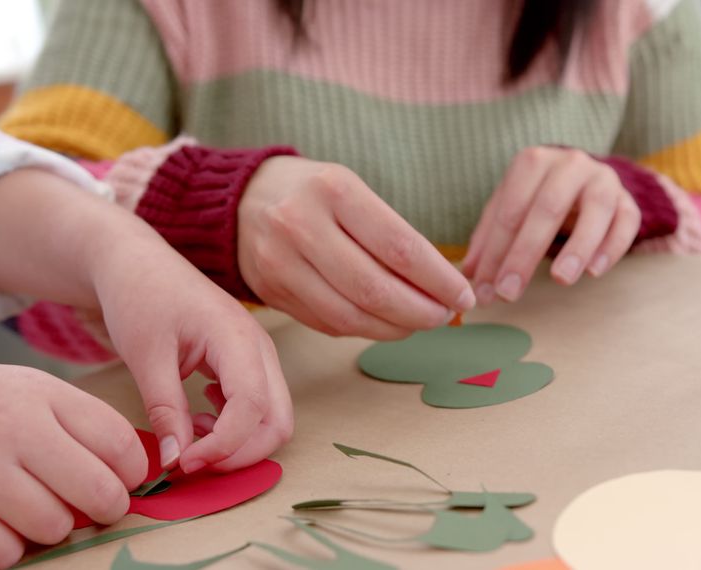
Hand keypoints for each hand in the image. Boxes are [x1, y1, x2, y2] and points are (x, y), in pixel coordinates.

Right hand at [0, 358, 146, 568]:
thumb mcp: (25, 390)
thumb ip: (78, 423)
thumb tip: (132, 473)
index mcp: (42, 394)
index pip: (120, 443)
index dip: (131, 474)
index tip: (120, 481)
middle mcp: (14, 428)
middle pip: (100, 491)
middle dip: (105, 509)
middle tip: (88, 507)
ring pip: (56, 528)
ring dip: (51, 529)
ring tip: (29, 508)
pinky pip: (5, 554)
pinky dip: (7, 549)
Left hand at [93, 241, 293, 474]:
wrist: (138, 264)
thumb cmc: (139, 297)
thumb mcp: (144, 355)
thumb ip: (165, 410)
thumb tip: (176, 463)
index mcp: (236, 337)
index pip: (252, 407)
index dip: (223, 446)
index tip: (183, 463)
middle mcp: (259, 348)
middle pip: (278, 421)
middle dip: (241, 454)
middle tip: (191, 462)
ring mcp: (259, 355)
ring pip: (273, 418)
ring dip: (238, 443)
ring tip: (189, 436)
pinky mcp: (249, 362)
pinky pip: (260, 408)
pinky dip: (235, 428)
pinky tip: (198, 417)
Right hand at [238, 156, 474, 338]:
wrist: (238, 200)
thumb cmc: (312, 192)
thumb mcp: (350, 189)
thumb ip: (390, 232)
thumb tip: (441, 285)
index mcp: (334, 189)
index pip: (399, 247)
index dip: (438, 280)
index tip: (463, 295)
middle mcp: (301, 224)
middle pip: (375, 289)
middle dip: (421, 311)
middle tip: (446, 316)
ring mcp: (281, 262)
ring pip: (351, 316)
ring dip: (396, 328)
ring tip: (420, 323)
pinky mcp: (271, 292)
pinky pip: (329, 324)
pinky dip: (365, 330)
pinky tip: (386, 324)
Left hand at [463, 146, 641, 303]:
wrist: (585, 179)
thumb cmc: (538, 198)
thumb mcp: (510, 208)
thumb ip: (489, 239)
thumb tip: (469, 275)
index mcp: (533, 162)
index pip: (510, 210)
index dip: (494, 252)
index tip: (483, 289)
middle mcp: (570, 164)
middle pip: (547, 209)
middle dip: (524, 254)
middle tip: (508, 293)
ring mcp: (603, 179)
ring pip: (595, 210)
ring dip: (578, 247)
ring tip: (560, 280)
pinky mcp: (628, 199)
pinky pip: (626, 221)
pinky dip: (612, 247)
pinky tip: (594, 272)